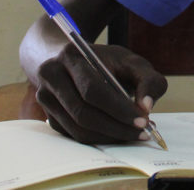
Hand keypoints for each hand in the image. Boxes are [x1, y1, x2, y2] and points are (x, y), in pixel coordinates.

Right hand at [35, 42, 166, 143]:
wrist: (80, 63)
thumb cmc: (109, 63)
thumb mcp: (133, 63)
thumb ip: (148, 80)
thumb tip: (146, 107)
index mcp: (71, 55)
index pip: (92, 89)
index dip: (118, 108)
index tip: (142, 120)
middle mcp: (51, 75)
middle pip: (82, 112)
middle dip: (116, 126)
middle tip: (141, 132)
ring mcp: (46, 97)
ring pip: (77, 128)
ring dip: (108, 136)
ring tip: (133, 134)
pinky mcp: (50, 115)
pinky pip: (74, 135)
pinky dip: (98, 138)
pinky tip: (117, 133)